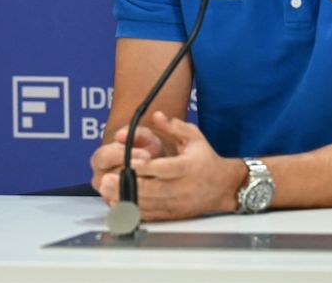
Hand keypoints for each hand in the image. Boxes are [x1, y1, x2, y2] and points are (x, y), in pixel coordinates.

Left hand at [102, 111, 245, 220]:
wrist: (225, 187)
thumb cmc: (205, 159)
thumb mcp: (194, 137)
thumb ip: (174, 126)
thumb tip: (156, 115)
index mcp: (188, 167)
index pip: (163, 169)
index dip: (144, 168)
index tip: (126, 163)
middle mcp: (182, 188)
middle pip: (153, 190)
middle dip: (128, 185)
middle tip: (106, 180)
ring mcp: (177, 204)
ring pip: (150, 205)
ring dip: (127, 200)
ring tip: (107, 192)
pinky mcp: (173, 214)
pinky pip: (152, 216)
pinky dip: (134, 212)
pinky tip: (118, 205)